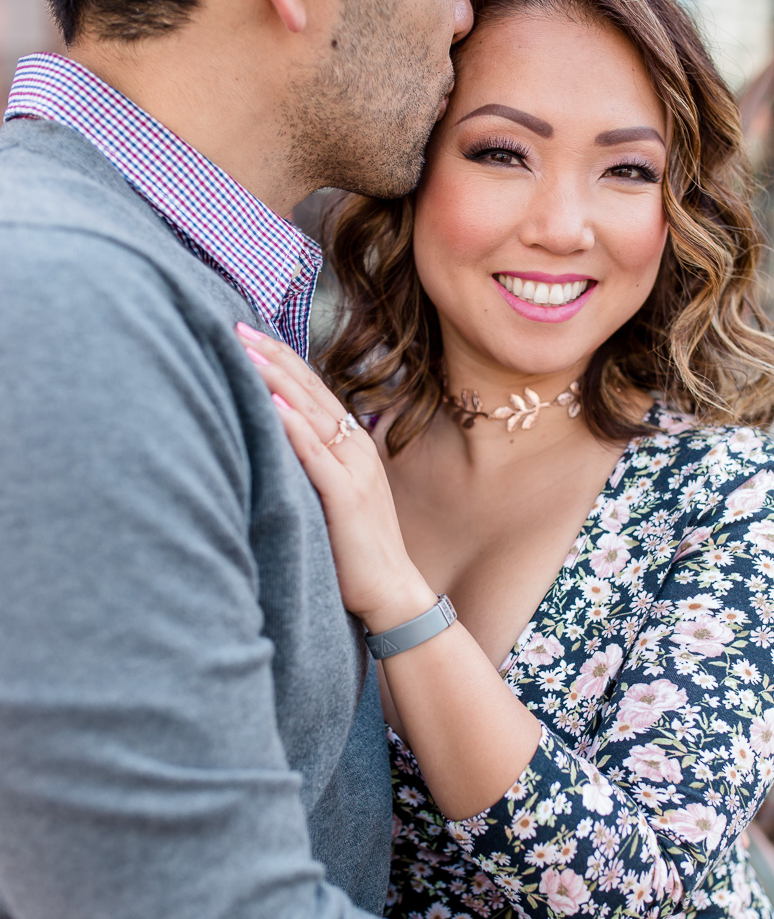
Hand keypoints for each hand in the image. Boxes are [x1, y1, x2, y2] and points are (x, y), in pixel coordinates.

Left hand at [235, 325, 433, 627]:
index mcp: (353, 447)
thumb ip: (312, 468)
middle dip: (273, 355)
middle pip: (310, 390)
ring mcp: (354, 470)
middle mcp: (356, 449)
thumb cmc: (355, 552)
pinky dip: (292, 424)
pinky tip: (270, 401)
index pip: (314, 392)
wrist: (391, 593)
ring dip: (276, 377)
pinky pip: (315, 452)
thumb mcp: (332, 499)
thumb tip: (275, 445)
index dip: (283, 360)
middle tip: (236, 325)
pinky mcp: (346, 495)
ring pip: (311, 412)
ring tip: (244, 350)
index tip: (250, 334)